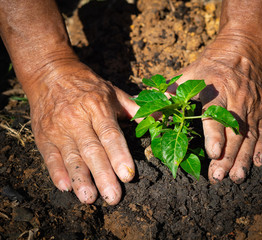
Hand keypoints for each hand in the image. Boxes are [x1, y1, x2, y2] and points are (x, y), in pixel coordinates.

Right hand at [29, 61, 138, 204]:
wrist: (50, 73)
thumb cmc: (87, 85)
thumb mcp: (112, 91)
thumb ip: (134, 108)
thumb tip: (160, 116)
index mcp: (97, 107)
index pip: (110, 134)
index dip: (119, 155)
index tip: (128, 175)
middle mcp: (78, 119)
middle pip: (92, 150)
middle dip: (103, 175)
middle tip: (113, 197)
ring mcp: (59, 129)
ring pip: (71, 157)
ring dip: (80, 179)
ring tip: (89, 198)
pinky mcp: (43, 136)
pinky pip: (49, 156)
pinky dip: (56, 172)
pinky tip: (65, 187)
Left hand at [169, 38, 261, 183]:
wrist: (244, 49)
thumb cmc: (211, 65)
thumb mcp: (190, 73)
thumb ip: (171, 92)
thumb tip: (145, 105)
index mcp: (215, 90)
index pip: (215, 115)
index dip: (215, 135)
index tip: (213, 153)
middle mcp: (236, 100)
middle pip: (233, 132)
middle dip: (227, 157)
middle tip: (218, 177)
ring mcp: (252, 106)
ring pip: (249, 136)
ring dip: (244, 158)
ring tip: (237, 177)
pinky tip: (258, 163)